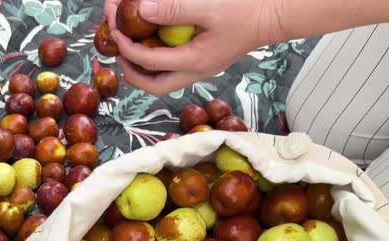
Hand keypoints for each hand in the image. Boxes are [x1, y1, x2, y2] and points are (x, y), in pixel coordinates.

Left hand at [104, 0, 281, 96]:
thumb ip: (174, 9)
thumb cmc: (246, 10)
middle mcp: (196, 71)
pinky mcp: (204, 60)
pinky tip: (152, 39)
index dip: (125, 45)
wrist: (275, 15)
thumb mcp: (208, 6)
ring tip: (129, 45)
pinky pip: (173, 67)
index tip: (113, 24)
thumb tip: (142, 10)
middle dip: (129, 69)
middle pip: (153, 85)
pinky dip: (157, 58)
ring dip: (142, 66)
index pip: (148, 61)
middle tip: (116, 47)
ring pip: (163, 80)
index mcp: (194, 62)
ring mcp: (201, 68)